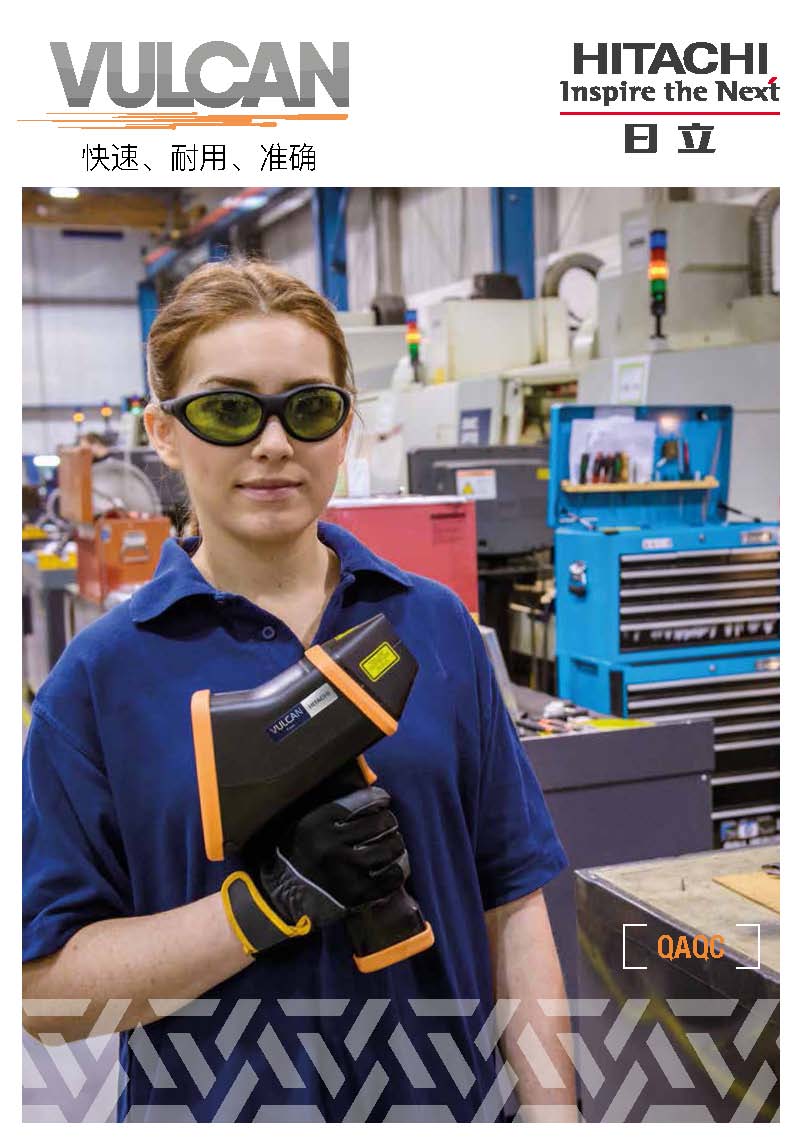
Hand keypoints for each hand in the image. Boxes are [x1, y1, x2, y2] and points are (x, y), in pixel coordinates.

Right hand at [221, 787, 408, 955]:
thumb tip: (369, 796)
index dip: (379, 798)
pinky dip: (398, 869)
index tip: (384, 800)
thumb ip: (331, 812)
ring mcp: (346, 870)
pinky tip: (394, 866)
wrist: (280, 900)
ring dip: (396, 843)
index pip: (361, 801)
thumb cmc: (294, 858)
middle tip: (388, 825)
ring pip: (390, 848)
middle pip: (380, 823)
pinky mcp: (357, 894)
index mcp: (318, 822)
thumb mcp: (303, 825)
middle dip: (389, 821)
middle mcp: (332, 844)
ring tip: (392, 844)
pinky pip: (392, 876)